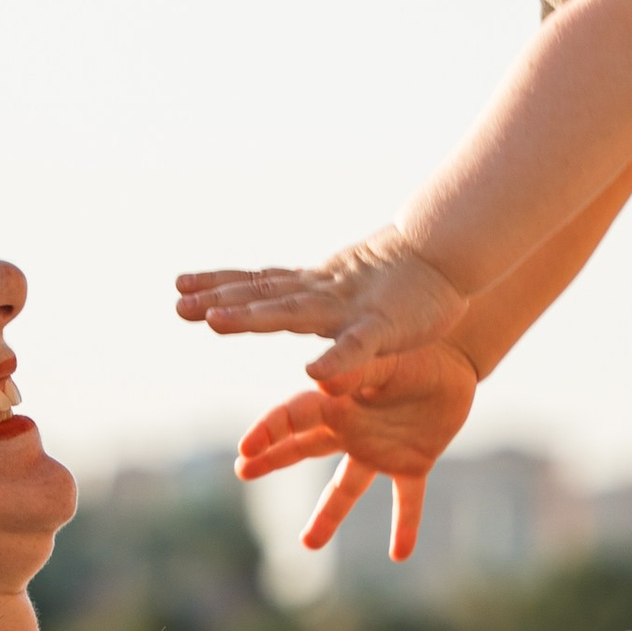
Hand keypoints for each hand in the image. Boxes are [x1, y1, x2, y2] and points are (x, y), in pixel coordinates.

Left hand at [176, 229, 468, 385]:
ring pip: (293, 311)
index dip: (221, 284)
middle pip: (264, 295)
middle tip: (180, 304)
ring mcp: (349, 310)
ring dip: (254, 315)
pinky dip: (337, 361)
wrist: (451, 255)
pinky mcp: (383, 328)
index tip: (181, 285)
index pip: (260, 282)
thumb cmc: (409, 284)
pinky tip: (315, 375)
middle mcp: (323, 295)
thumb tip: (313, 325)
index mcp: (316, 290)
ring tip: (214, 320)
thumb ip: (332, 316)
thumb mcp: (360, 301)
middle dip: (222, 300)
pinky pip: (358, 348)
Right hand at [234, 341, 480, 559]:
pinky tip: (400, 555)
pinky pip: (407, 500)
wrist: (457, 357)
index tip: (245, 450)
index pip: (294, 418)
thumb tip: (319, 379)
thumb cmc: (418, 353)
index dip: (269, 433)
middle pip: (304, 449)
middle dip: (273, 459)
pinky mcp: (412, 463)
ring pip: (345, 488)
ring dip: (327, 517)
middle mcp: (352, 428)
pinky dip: (405, 526)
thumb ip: (355, 371)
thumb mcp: (385, 361)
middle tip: (243, 470)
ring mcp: (379, 450)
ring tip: (308, 544)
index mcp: (339, 401)